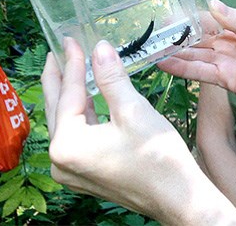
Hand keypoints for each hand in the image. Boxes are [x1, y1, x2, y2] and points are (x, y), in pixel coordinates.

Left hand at [42, 38, 235, 224]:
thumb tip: (99, 48)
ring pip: (68, 123)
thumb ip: (112, 77)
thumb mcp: (134, 110)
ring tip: (72, 70)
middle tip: (57, 51)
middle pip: (58, 109)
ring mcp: (72, 171)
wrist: (177, 197)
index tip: (71, 39)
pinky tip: (88, 100)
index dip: (73, 62)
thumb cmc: (158, 158)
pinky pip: (77, 137)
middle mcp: (61, 161)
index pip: (69, 93)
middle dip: (60, 78)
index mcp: (68, 144)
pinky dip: (82, 115)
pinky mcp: (86, 174)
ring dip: (71, 96)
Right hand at [159, 0, 235, 111]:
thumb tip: (213, 3)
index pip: (205, 20)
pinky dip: (183, 70)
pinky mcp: (227, 80)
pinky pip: (201, 74)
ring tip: (151, 51)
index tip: (166, 16)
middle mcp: (227, 43)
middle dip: (175, 38)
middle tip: (150, 36)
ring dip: (174, 54)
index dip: (186, 18)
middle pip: (196, 40)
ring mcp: (225, 62)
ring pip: (194, 57)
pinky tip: (166, 65)